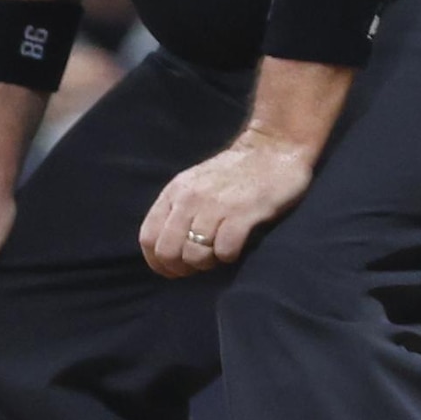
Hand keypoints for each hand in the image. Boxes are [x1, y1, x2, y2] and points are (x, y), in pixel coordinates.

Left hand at [140, 131, 317, 277]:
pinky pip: (224, 249)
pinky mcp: (244, 212)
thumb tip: (167, 248)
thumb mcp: (194, 185)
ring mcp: (215, 205)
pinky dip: (228, 257)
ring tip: (218, 257)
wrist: (272, 148)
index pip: (148, 238)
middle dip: (180, 268)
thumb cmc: (233, 173)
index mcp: (173, 193)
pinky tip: (235, 249)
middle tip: (197, 268)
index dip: (157, 262)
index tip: (171, 271)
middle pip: (168, 250)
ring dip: (206, 264)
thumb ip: (178, 209)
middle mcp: (189, 199)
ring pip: (194, 253)